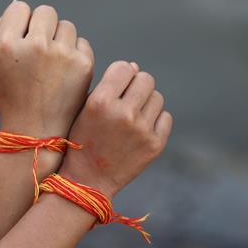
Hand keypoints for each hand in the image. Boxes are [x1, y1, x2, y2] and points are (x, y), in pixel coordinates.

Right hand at [0, 0, 93, 137]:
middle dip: (43, 27)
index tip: (23, 40)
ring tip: (52, 65)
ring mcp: (61, 54)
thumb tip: (17, 5)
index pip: (19, 9)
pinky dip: (74, 54)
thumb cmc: (10, 96)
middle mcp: (34, 46)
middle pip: (45, 12)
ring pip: (66, 26)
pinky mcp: (83, 64)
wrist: (36, 131)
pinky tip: (65, 74)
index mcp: (6, 46)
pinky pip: (81, 42)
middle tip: (40, 51)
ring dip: (60, 39)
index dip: (21, 23)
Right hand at [58, 61, 172, 198]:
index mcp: (100, 102)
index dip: (121, 74)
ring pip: (157, 97)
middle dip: (136, 86)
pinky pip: (165, 117)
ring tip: (132, 117)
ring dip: (146, 103)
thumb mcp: (84, 111)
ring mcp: (141, 130)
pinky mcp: (155, 144)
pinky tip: (139, 130)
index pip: (124, 67)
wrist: (87, 181)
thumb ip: (107, 87)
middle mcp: (123, 113)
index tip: (116, 85)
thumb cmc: (82, 141)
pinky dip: (154, 120)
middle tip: (127, 100)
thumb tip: (135, 67)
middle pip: (145, 79)